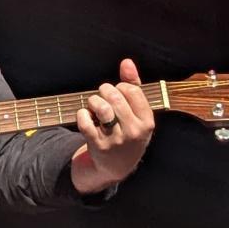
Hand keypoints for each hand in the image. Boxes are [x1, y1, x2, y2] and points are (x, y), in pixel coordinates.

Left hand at [71, 58, 154, 192]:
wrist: (117, 166)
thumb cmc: (128, 132)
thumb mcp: (137, 113)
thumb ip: (134, 85)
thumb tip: (127, 62)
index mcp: (147, 121)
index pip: (132, 91)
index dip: (120, 86)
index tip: (117, 92)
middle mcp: (133, 131)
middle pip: (115, 97)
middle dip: (104, 91)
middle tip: (102, 95)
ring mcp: (116, 139)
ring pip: (101, 108)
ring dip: (93, 101)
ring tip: (94, 104)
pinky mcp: (98, 145)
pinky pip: (85, 121)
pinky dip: (82, 114)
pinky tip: (86, 116)